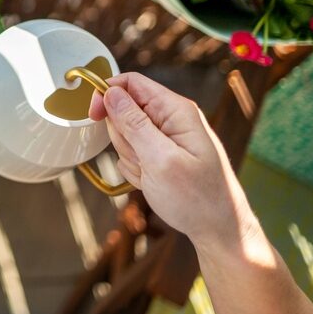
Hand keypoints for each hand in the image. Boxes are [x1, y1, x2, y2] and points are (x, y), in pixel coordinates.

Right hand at [90, 74, 312, 313]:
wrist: (218, 230)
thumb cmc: (197, 198)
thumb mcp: (161, 160)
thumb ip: (134, 123)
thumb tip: (111, 92)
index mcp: (176, 111)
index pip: (131, 83)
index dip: (107, 93)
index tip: (93, 114)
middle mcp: (171, 119)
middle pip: (124, 110)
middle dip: (123, 137)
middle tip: (143, 160)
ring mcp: (165, 138)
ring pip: (125, 135)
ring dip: (130, 157)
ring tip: (152, 174)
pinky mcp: (160, 154)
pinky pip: (131, 154)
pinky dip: (135, 170)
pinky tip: (153, 182)